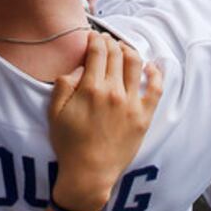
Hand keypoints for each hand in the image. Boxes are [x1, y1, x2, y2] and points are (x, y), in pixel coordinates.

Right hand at [47, 33, 162, 210]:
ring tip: (123, 49)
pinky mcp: (144, 117)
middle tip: (106, 40)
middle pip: (116, 54)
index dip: (95, 39)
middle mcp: (113, 91)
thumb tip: (78, 67)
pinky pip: (155, 89)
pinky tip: (150, 67)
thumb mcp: (54, 112)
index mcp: (91, 88)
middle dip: (110, 42)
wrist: (89, 174)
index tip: (93, 37)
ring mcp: (131, 103)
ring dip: (129, 51)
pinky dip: (155, 74)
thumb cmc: (69, 144)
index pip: (97, 52)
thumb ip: (63, 85)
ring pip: (135, 64)